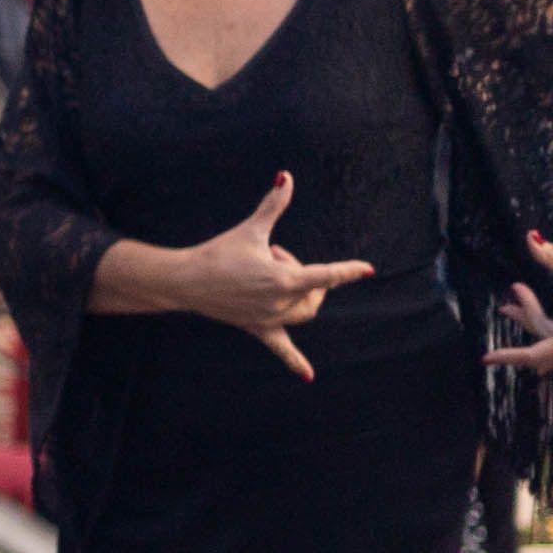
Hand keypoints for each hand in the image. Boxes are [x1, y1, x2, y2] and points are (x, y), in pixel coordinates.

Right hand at [167, 174, 376, 380]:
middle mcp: (281, 303)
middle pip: (315, 293)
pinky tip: (308, 376)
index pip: (326, 275)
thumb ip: (273, 205)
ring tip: (274, 277)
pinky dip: (295, 362)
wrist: (185, 280)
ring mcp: (270, 318)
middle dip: (306, 274)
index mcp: (284, 279)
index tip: (367, 269)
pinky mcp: (257, 328)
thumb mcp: (250, 229)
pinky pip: (281, 348)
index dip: (348, 271)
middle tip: (276, 256)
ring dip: (301, 295)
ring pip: (304, 312)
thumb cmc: (218, 253)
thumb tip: (286, 176)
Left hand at [488, 232, 552, 375]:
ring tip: (509, 304)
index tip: (487, 358)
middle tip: (510, 295)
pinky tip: (527, 309)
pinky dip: (543, 323)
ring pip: (549, 339)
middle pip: (540, 341)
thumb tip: (530, 237)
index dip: (510, 356)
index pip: (536, 354)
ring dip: (530, 319)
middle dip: (524, 317)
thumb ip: (551, 257)